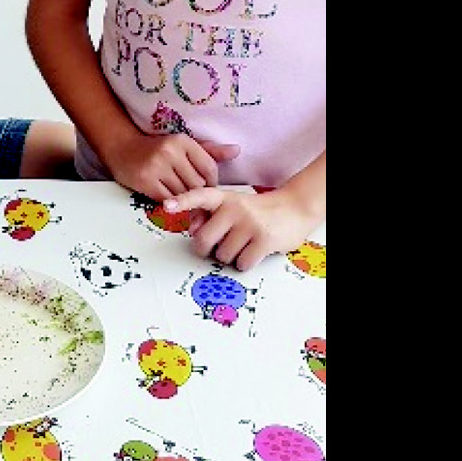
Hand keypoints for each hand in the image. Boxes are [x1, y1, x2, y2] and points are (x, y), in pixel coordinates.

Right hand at [104, 135, 239, 201]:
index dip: (211, 182)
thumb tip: (237, 150)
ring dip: (184, 200)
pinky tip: (169, 199)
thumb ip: (210, 151)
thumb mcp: (183, 145)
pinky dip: (172, 203)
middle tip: (194, 196)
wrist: (122, 148)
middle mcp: (170, 152)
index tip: (206, 186)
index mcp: (183, 141)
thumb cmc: (156, 148)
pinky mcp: (145, 181)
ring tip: (181, 197)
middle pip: (197, 183)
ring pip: (183, 194)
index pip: (209, 168)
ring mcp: (157, 167)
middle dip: (197, 192)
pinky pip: (168, 200)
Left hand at [163, 186, 318, 270]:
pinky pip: (241, 264)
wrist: (295, 208)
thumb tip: (193, 229)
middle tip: (217, 247)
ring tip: (243, 244)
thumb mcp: (233, 205)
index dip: (182, 201)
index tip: (167, 206)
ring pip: (222, 255)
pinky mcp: (264, 240)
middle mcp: (235, 208)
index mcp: (224, 198)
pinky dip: (245, 263)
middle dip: (206, 250)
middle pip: (203, 240)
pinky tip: (253, 251)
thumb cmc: (258, 211)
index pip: (199, 196)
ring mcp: (249, 224)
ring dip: (230, 257)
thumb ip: (210, 214)